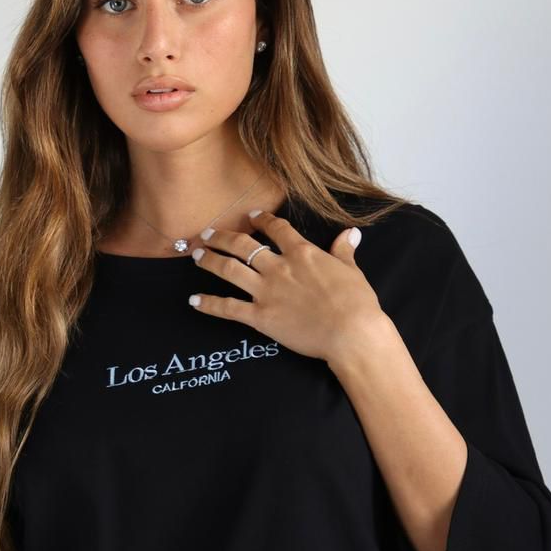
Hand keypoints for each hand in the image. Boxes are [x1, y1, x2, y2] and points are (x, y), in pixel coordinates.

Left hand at [187, 207, 386, 376]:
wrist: (352, 333)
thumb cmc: (357, 303)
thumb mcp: (352, 271)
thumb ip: (344, 250)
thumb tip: (351, 233)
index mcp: (302, 253)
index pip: (276, 229)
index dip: (260, 220)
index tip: (250, 216)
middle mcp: (279, 267)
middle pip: (242, 245)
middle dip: (222, 237)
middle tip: (207, 234)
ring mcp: (266, 292)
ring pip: (229, 269)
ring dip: (209, 261)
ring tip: (196, 255)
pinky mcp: (260, 317)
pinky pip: (228, 308)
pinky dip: (209, 304)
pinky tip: (193, 301)